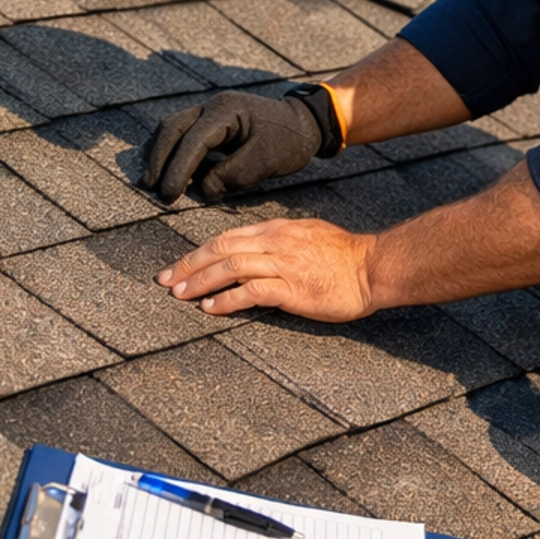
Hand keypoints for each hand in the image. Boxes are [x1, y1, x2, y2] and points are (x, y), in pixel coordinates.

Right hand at [142, 90, 323, 202]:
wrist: (305, 124)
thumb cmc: (288, 141)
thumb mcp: (263, 162)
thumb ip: (229, 176)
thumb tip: (199, 188)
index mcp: (226, 111)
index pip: (192, 141)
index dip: (177, 169)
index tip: (168, 194)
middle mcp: (213, 106)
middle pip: (172, 128)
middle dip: (158, 159)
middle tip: (150, 187)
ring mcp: (210, 111)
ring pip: (173, 128)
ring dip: (160, 154)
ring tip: (152, 182)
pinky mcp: (212, 121)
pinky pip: (183, 133)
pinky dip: (172, 151)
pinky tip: (169, 171)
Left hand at [156, 218, 372, 319]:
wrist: (373, 268)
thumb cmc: (345, 257)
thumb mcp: (308, 237)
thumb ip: (279, 244)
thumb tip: (253, 256)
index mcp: (278, 230)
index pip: (228, 237)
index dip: (199, 251)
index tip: (179, 266)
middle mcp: (276, 242)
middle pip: (221, 248)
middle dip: (189, 264)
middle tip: (166, 280)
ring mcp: (284, 264)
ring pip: (230, 267)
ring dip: (200, 281)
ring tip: (179, 295)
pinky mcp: (292, 288)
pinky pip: (250, 291)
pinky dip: (226, 300)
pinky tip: (210, 308)